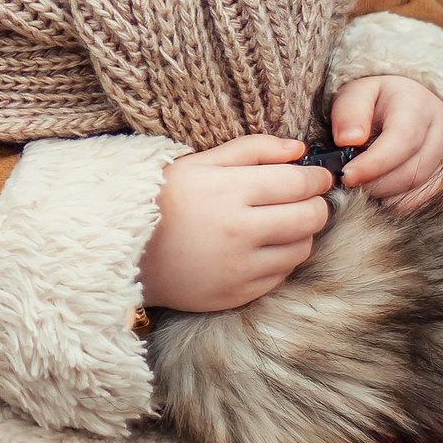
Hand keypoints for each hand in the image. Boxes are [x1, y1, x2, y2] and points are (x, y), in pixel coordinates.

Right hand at [139, 135, 333, 312]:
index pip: (297, 182)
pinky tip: (258, 247)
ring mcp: (240, 266)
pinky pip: (281, 275)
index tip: (319, 176)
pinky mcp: (238, 293)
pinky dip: (279, 259)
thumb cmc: (161, 199)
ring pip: (302, 248)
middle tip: (305, 199)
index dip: (317, 177)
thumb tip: (299, 149)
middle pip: (310, 217)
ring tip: (279, 223)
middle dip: (315, 204)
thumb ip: (251, 150)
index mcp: (227, 191)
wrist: (123, 251)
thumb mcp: (197, 163)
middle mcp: (238, 230)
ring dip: (299, 233)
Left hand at [331, 74, 442, 212]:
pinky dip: (399, 203)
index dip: (374, 163)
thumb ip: (349, 112)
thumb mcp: (356, 93)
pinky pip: (426, 201)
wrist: (410, 105)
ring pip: (418, 190)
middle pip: (411, 171)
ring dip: (385, 195)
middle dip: (375, 183)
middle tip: (350, 182)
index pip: (403, 140)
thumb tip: (347, 139)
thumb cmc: (378, 101)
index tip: (348, 175)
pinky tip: (382, 192)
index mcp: (419, 105)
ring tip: (363, 184)